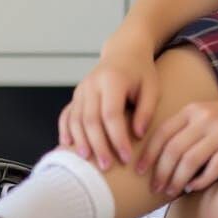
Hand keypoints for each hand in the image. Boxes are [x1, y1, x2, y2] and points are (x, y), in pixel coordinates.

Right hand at [57, 30, 158, 169]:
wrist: (124, 51)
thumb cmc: (141, 72)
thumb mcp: (152, 87)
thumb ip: (146, 110)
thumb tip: (137, 135)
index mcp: (113, 80)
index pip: (111, 114)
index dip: (117, 138)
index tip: (125, 157)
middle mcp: (93, 84)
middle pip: (91, 120)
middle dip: (98, 145)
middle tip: (107, 166)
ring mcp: (81, 88)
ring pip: (76, 119)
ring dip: (81, 142)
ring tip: (89, 161)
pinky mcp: (76, 94)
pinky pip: (66, 114)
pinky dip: (65, 130)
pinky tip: (67, 146)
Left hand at [133, 96, 217, 197]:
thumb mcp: (210, 113)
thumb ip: (189, 127)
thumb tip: (163, 155)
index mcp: (195, 108)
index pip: (163, 132)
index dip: (148, 154)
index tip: (139, 171)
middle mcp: (205, 117)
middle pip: (173, 149)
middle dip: (160, 172)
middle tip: (153, 189)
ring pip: (189, 161)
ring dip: (176, 180)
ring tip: (170, 192)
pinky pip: (212, 168)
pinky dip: (200, 181)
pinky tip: (194, 188)